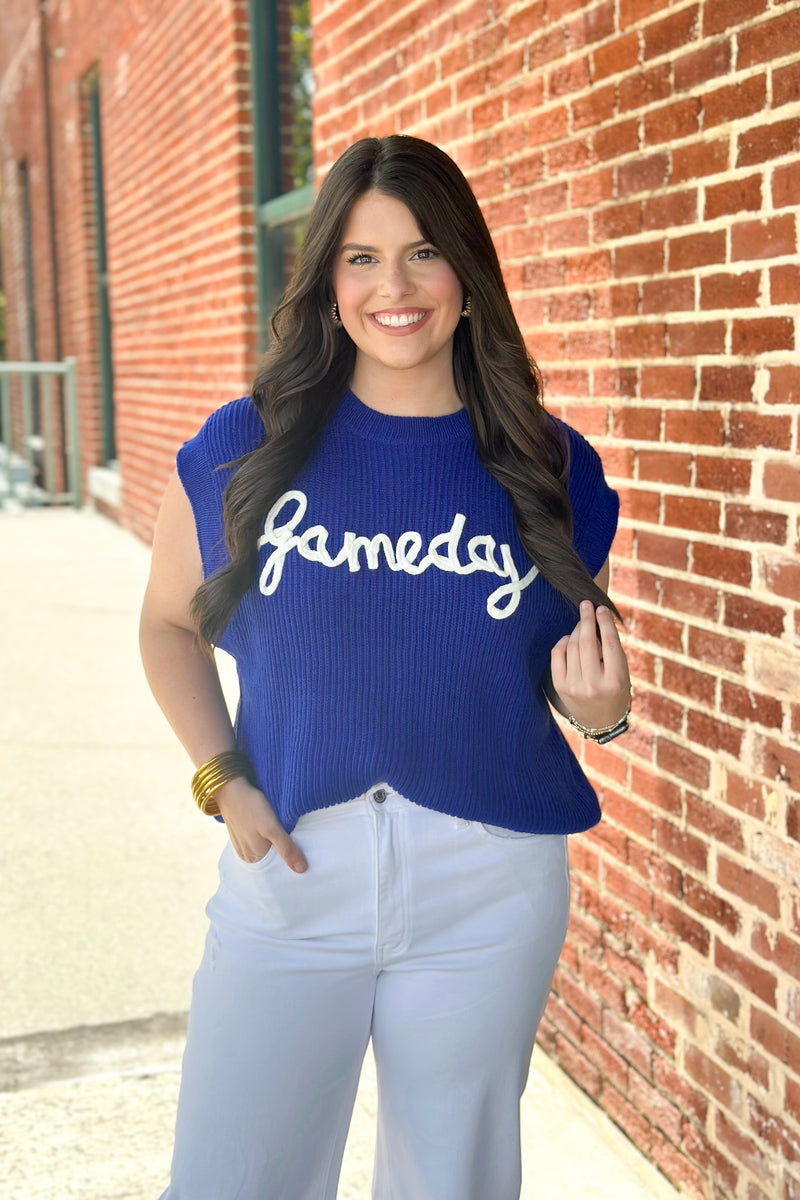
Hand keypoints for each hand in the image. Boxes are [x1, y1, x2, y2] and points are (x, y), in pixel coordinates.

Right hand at [214, 776, 307, 872]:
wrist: (230, 787)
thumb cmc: (251, 806)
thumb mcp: (272, 828)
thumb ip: (286, 849)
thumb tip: (302, 870)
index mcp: (254, 858)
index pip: (277, 867)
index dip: (291, 861)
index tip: (305, 855)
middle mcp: (247, 855)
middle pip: (272, 858)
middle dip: (285, 852)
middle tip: (301, 842)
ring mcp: (243, 843)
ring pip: (267, 848)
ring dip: (278, 843)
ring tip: (291, 834)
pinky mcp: (243, 832)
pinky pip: (260, 840)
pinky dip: (269, 836)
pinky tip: (276, 827)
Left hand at [550, 600, 630, 729]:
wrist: (601, 721)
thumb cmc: (615, 690)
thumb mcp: (622, 673)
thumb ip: (612, 649)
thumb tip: (597, 617)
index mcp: (615, 681)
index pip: (610, 643)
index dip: (604, 622)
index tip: (601, 608)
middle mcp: (593, 684)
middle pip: (587, 642)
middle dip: (586, 619)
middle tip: (586, 605)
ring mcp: (574, 687)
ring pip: (572, 646)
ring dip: (576, 630)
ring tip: (582, 623)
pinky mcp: (560, 687)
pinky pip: (558, 654)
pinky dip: (563, 642)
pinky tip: (570, 638)